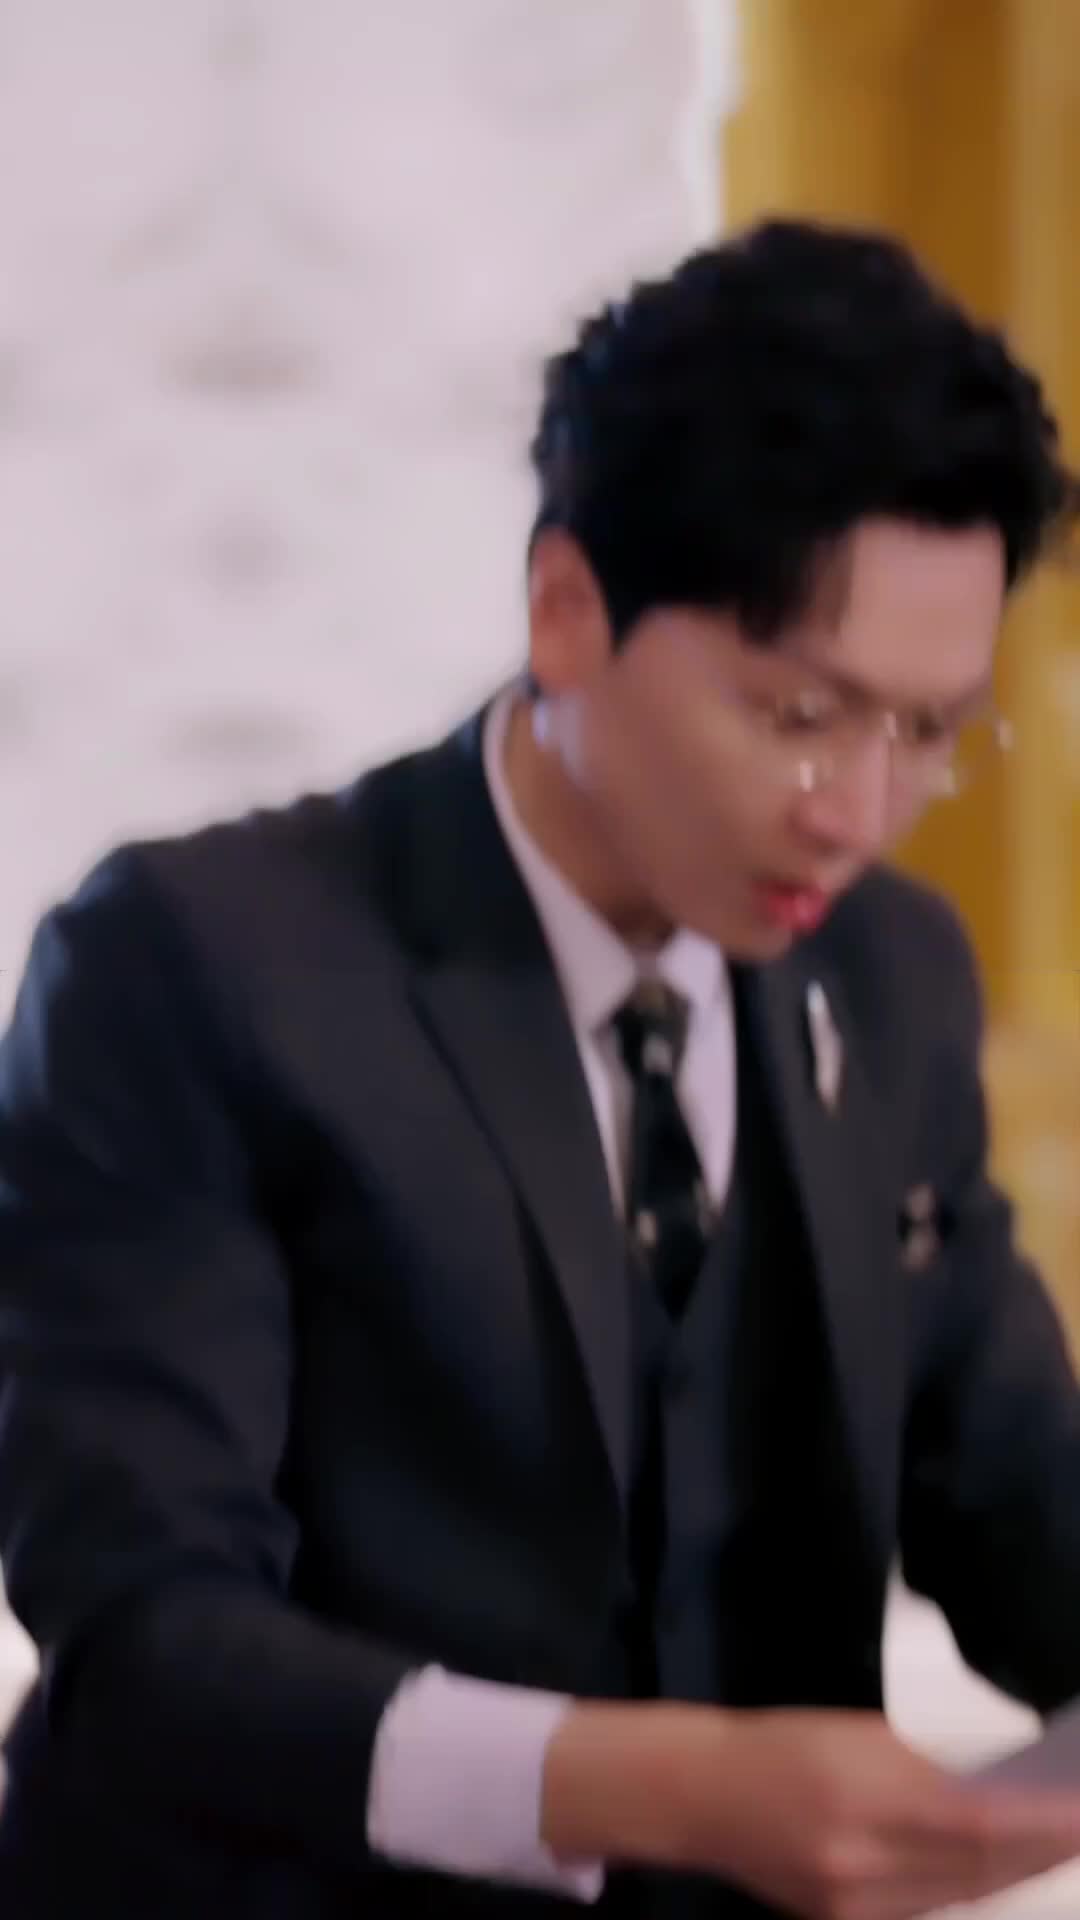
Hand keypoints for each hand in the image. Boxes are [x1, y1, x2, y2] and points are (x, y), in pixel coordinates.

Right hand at [543, 1703, 1079, 1919]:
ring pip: (960, 1894)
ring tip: (1059, 1846)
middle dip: (1040, 1848)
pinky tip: (1001, 1869)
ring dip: (1016, 1872)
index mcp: (862, 1795)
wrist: (703, 1795)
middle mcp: (861, 1861)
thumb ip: (926, 1763)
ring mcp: (853, 1905)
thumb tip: (998, 1785)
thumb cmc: (782, 1745)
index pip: (976, 1820)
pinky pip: (927, 1908)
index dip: (1039, 1820)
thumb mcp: (858, 1733)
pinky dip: (972, 1888)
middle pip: (976, 1866)